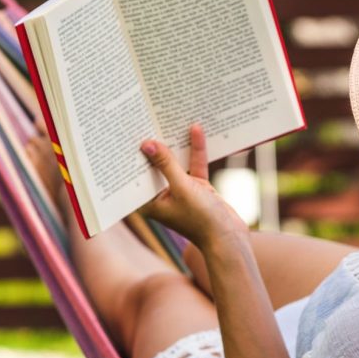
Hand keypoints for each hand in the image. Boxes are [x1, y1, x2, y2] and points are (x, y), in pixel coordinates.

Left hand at [139, 124, 246, 248]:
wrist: (230, 238)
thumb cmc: (201, 219)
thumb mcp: (182, 188)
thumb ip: (166, 165)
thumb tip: (148, 144)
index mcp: (150, 202)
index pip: (137, 174)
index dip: (133, 154)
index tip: (129, 132)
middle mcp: (162, 196)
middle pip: (156, 166)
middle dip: (156, 145)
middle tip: (147, 118)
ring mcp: (181, 191)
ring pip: (177, 163)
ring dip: (178, 145)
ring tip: (171, 119)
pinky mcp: (199, 188)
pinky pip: (194, 165)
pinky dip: (196, 150)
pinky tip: (196, 130)